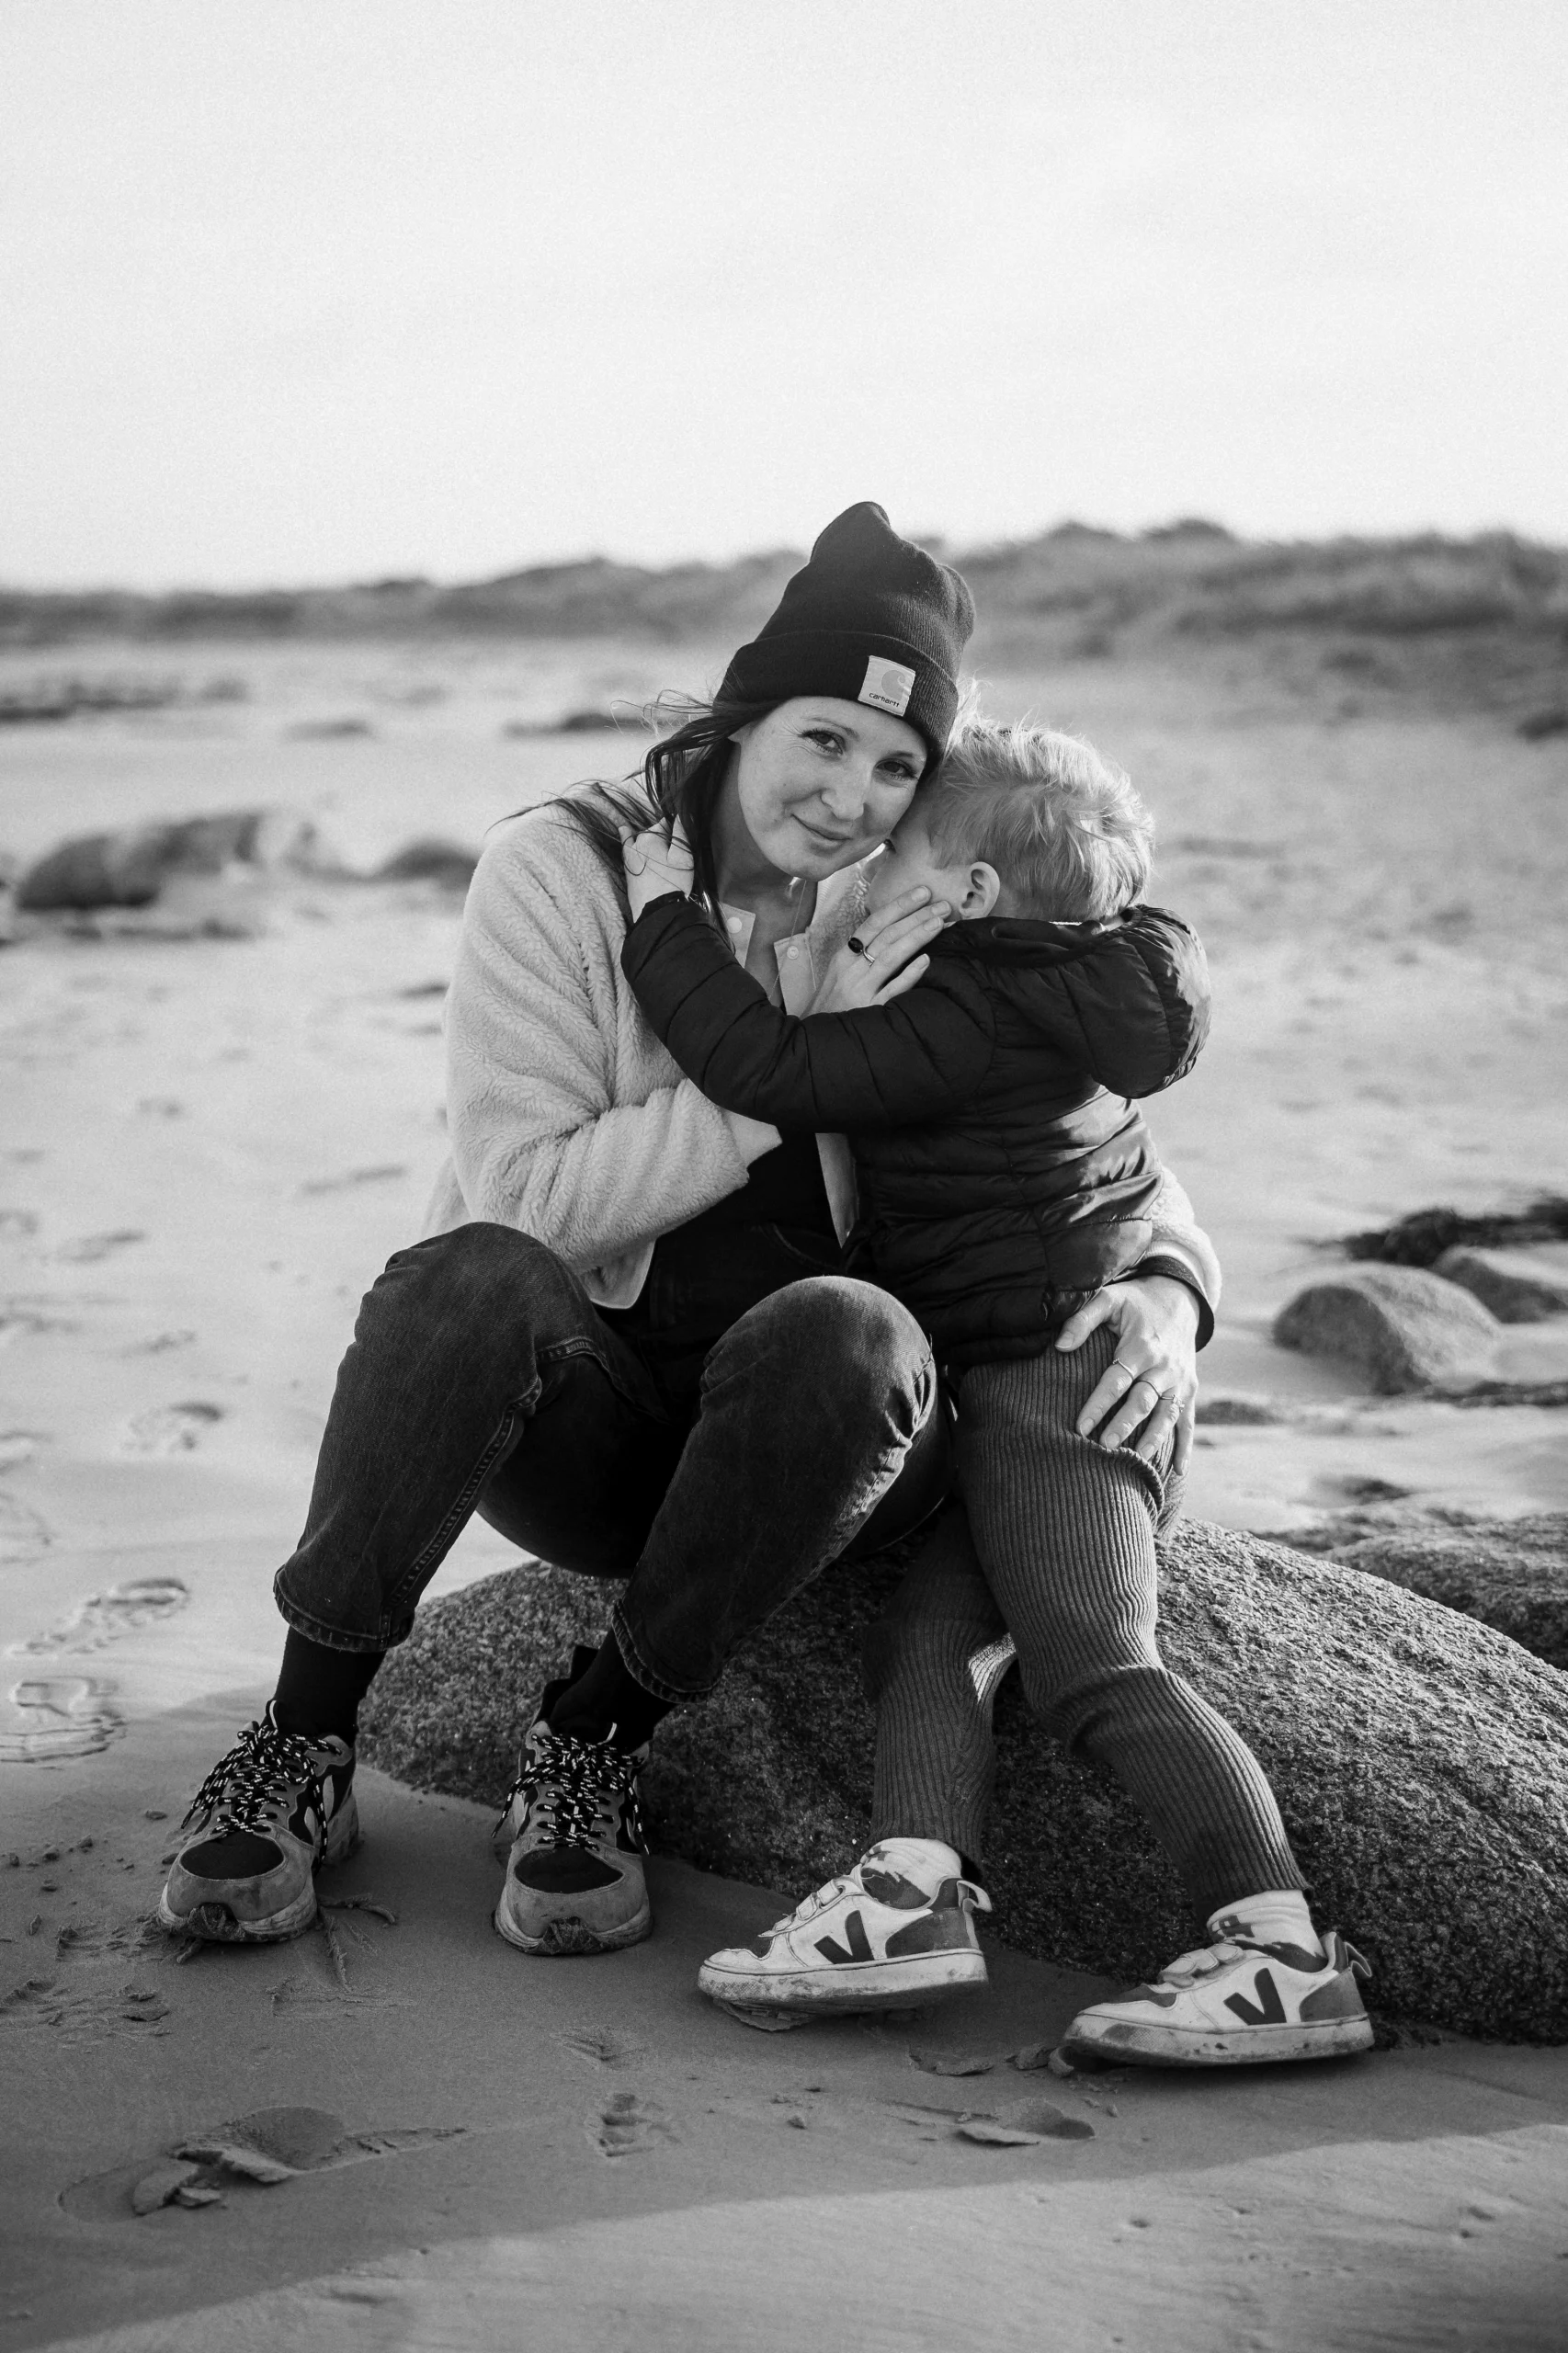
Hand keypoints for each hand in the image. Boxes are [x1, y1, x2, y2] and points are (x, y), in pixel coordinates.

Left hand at [622, 825, 695, 920]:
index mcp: (651, 837)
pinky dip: (626, 838)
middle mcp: (637, 843)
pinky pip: (626, 848)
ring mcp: (629, 856)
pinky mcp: (627, 868)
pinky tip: (624, 830)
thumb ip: (682, 833)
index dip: (674, 831)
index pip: (665, 824)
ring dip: (648, 841)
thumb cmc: (673, 882)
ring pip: (640, 841)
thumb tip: (682, 815)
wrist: (656, 909)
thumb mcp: (683, 856)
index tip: (679, 842)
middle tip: (672, 855)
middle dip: (662, 838)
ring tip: (658, 848)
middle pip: (652, 833)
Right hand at [810, 887, 950, 1012]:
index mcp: (845, 957)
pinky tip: (926, 961)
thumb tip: (894, 933)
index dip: (899, 906)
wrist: (819, 1040)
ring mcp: (861, 990)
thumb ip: (862, 955)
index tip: (922, 893)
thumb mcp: (841, 975)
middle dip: (916, 917)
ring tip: (939, 923)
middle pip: (887, 936)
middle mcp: (852, 970)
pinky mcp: (870, 1010)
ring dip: (916, 937)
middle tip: (942, 905)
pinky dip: (909, 974)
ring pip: (891, 957)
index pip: (874, 923)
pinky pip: (893, 989)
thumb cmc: (833, 1005)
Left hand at [1055, 1275, 1200, 1470]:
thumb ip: (1082, 1320)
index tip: (1080, 1426)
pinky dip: (1185, 1447)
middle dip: (1125, 1425)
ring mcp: (1180, 1380)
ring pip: (1167, 1414)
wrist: (1179, 1299)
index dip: (1099, 1403)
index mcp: (1141, 1346)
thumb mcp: (1109, 1299)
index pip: (1116, 1379)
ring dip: (1154, 1439)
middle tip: (1105, 1447)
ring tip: (1138, 1461)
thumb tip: (1059, 1346)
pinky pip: (1188, 1420)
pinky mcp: (1189, 1389)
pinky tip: (1178, 1472)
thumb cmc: (1135, 1303)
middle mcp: (1163, 1367)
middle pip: (1143, 1401)